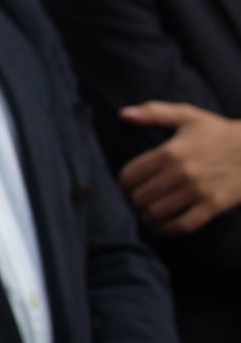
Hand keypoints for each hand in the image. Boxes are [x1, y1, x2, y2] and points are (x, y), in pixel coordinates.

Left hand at [119, 101, 240, 234]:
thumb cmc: (219, 133)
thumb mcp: (188, 116)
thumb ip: (153, 113)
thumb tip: (122, 115)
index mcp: (169, 151)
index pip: (129, 176)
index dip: (123, 185)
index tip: (127, 188)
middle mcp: (180, 172)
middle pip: (140, 197)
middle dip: (135, 202)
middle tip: (138, 203)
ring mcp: (197, 190)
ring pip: (157, 213)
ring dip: (148, 217)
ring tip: (148, 215)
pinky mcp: (214, 205)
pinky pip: (183, 225)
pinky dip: (168, 230)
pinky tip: (163, 227)